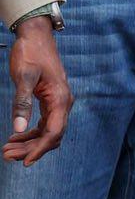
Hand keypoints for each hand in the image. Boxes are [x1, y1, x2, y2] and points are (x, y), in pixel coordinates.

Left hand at [5, 17, 70, 165]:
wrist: (36, 36)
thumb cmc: (30, 54)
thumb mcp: (23, 77)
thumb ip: (22, 103)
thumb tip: (17, 129)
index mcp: (60, 99)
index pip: (54, 132)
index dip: (40, 149)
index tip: (24, 162)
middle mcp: (63, 103)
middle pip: (51, 136)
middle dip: (30, 149)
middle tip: (6, 156)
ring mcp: (58, 102)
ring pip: (47, 131)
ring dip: (29, 143)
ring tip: (7, 150)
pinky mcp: (51, 100)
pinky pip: (44, 123)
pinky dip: (31, 133)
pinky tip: (15, 137)